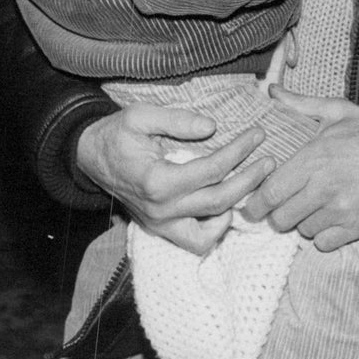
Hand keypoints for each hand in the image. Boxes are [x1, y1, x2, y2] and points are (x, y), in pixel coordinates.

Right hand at [76, 103, 274, 254]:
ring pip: (210, 233)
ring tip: (255, 185)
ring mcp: (160, 224)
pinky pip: (195, 242)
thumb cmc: (115, 133)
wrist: (88, 157)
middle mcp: (160, 210)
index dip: (239, 151)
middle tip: (269, 160)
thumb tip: (212, 126)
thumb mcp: (139, 116)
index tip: (257, 134)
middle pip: (219, 201)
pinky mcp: (161, 229)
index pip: (211, 170)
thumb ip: (177, 120)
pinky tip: (227, 206)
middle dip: (250, 180)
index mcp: (156, 180)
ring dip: (236, 210)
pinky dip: (215, 230)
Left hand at [241, 86, 358, 250]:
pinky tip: (326, 219)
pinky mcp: (356, 227)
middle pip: (281, 218)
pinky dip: (321, 235)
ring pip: (302, 231)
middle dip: (276, 215)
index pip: (271, 192)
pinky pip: (323, 243)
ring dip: (300, 222)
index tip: (252, 205)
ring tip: (308, 208)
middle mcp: (324, 188)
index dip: (256, 203)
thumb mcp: (336, 111)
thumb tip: (272, 90)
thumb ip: (299, 104)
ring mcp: (341, 211)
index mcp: (314, 159)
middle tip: (280, 207)